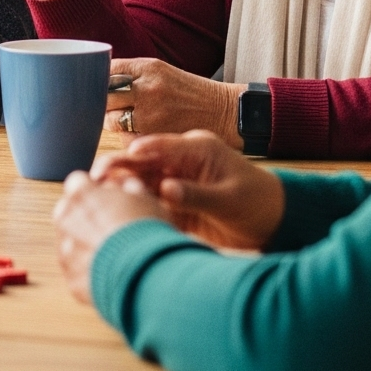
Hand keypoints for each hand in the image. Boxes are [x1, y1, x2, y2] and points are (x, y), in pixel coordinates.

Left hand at [51, 169, 168, 301]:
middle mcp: (66, 219)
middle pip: (68, 211)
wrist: (145, 275)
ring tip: (114, 254)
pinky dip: (89, 270)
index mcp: (82, 193)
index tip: (106, 200)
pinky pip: (76, 270)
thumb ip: (129, 188)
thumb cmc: (146, 233)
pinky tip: (111, 273)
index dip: (93, 191)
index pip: (77, 182)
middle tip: (110, 227)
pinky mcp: (71, 278)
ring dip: (84, 244)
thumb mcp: (145, 199)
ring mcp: (65, 251)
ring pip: (69, 242)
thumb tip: (126, 185)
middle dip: (84, 216)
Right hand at [92, 130, 286, 251]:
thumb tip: (165, 189)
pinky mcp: (175, 205)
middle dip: (118, 168)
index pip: (159, 146)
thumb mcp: (230, 198)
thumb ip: (196, 194)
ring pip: (140, 183)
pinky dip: (134, 208)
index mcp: (196, 150)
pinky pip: (149, 204)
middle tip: (94, 177)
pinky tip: (117, 215)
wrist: (275, 224)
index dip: (136, 152)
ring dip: (120, 189)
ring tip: (97, 197)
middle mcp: (180, 163)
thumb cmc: (258, 202)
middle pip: (142, 163)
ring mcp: (176, 183)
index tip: (116, 160)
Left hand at [107, 57, 242, 146]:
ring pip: (111, 120)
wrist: (221, 111)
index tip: (93, 84)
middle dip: (100, 102)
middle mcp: (148, 89)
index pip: (106, 70)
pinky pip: (126, 139)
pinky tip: (137, 134)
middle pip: (104, 95)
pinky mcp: (156, 136)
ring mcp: (151, 114)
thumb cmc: (187, 91)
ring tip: (119, 120)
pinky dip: (126, 138)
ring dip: (110, 121)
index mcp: (148, 68)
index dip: (97, 79)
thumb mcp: (161, 71)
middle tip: (103, 106)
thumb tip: (96, 79)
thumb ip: (130, 74)